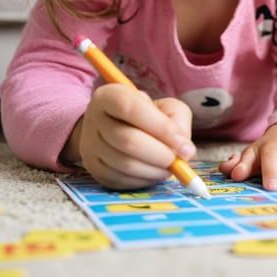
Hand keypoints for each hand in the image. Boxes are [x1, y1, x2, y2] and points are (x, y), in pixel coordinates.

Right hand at [61, 84, 195, 189]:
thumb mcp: (165, 107)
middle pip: (128, 140)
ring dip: (155, 170)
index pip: (131, 108)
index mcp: (109, 96)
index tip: (186, 147)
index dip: (162, 128)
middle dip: (161, 154)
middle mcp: (94, 119)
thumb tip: (184, 150)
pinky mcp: (93, 169)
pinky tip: (154, 172)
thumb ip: (178, 120)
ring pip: (125, 164)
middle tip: (179, 160)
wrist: (114, 129)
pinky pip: (120, 180)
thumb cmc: (147, 115)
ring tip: (170, 167)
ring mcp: (90, 146)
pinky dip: (144, 180)